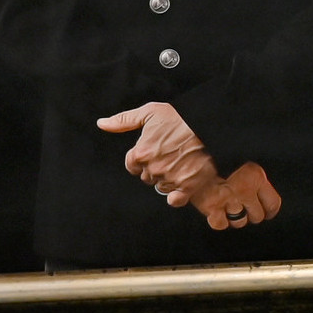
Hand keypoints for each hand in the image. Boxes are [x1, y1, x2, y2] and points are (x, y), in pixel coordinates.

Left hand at [96, 102, 218, 201]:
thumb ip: (124, 120)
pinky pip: (175, 200)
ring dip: (169, 178)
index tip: (155, 151)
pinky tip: (182, 188)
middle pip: (147, 176)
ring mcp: (170, 178)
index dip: (143, 158)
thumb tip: (101, 124)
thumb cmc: (181, 117)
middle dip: (156, 168)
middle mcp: (153, 168)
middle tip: (171, 154)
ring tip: (182, 162)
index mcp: (141, 153)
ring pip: (162, 186)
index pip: (132, 165)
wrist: (211, 124)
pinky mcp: (187, 186)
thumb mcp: (150, 112)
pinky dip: (177, 196)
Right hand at [189, 162, 282, 229]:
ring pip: (240, 222)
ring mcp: (228, 199)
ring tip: (228, 206)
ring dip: (235, 218)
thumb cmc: (220, 159)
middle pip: (257, 216)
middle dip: (251, 214)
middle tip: (243, 206)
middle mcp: (244, 188)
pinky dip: (219, 220)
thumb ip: (255, 181)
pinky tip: (217, 211)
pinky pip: (221, 224)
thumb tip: (267, 203)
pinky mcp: (211, 206)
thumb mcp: (244, 164)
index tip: (268, 212)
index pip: (273, 203)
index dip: (269, 210)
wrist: (193, 156)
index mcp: (256, 176)